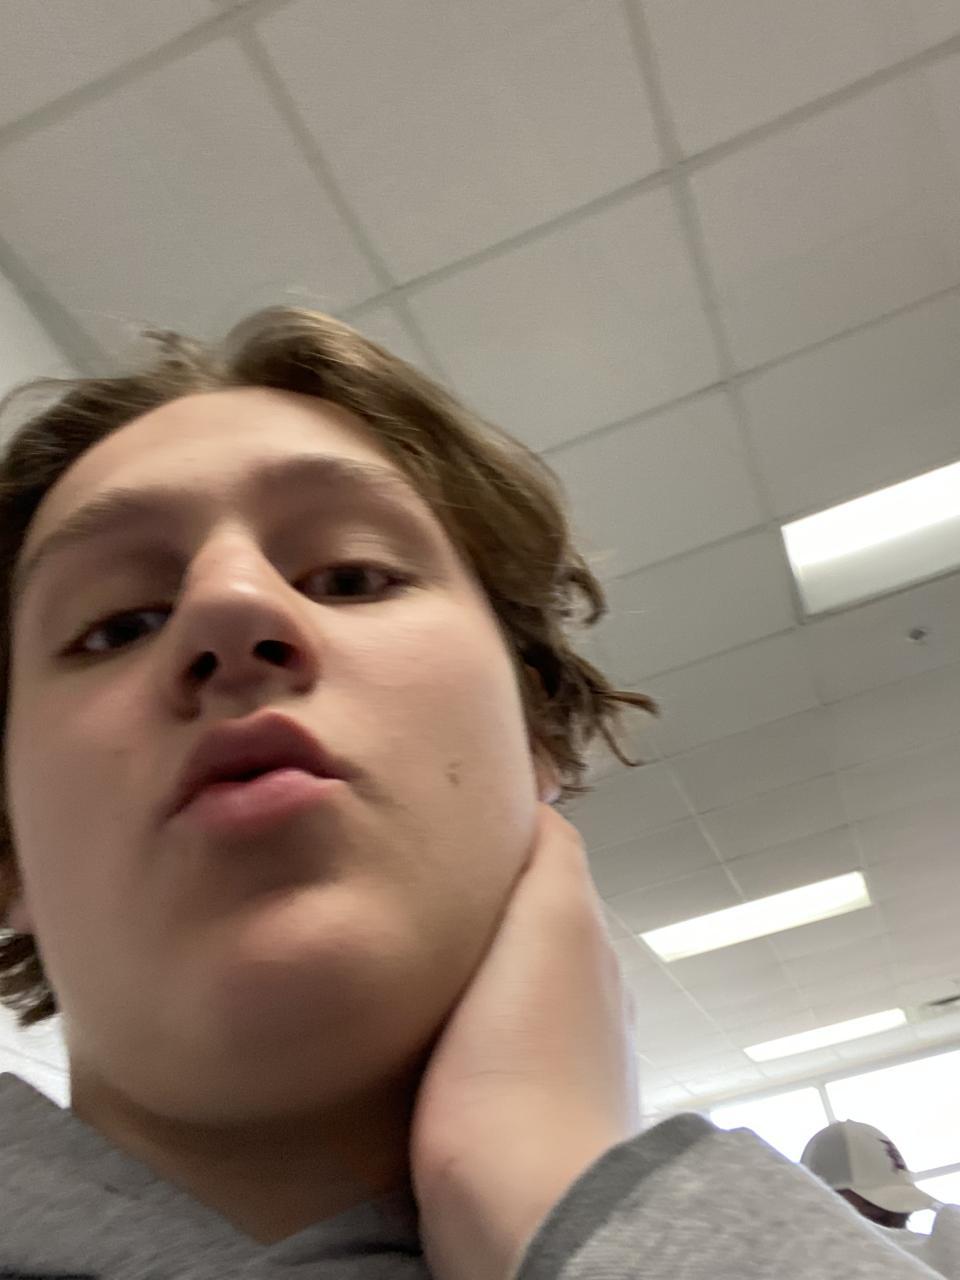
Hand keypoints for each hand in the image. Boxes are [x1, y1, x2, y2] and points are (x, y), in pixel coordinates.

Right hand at [411, 804, 637, 1279]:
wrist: (518, 1201)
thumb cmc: (526, 1055)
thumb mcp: (551, 922)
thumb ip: (552, 857)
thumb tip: (544, 799)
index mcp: (587, 945)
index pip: (549, 866)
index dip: (502, 834)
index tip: (444, 814)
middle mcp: (581, 997)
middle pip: (526, 921)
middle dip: (479, 895)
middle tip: (404, 873)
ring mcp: (547, 1058)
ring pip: (500, 980)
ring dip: (462, 957)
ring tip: (395, 938)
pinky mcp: (503, 1110)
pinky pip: (478, 1038)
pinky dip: (453, 1015)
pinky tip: (410, 1016)